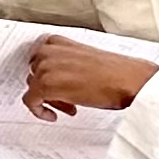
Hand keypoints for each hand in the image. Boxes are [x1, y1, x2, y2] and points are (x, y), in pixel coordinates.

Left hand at [18, 36, 155, 118]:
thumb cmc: (117, 73)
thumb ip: (67, 63)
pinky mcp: (45, 85)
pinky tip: (53, 116)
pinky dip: (39, 111)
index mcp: (59, 42)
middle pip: (34, 72)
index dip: (47, 74)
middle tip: (65, 99)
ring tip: (69, 107)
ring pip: (33, 87)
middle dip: (49, 87)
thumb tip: (60, 77)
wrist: (129, 80)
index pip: (38, 57)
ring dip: (49, 100)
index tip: (55, 84)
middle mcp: (49, 51)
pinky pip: (30, 101)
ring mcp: (45, 67)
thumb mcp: (86, 60)